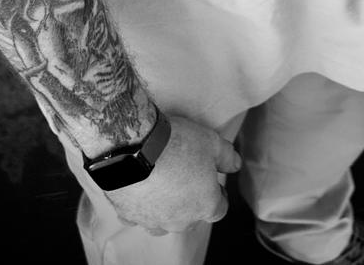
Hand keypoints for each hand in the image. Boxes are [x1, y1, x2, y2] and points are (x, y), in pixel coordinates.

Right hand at [108, 115, 240, 232]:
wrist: (134, 148)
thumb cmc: (178, 144)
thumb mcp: (212, 142)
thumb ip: (227, 157)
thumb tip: (235, 165)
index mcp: (205, 205)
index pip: (219, 209)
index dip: (219, 195)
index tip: (214, 182)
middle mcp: (180, 221)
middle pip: (192, 217)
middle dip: (193, 200)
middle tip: (188, 176)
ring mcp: (152, 221)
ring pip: (164, 220)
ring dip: (167, 206)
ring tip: (164, 181)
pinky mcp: (128, 216)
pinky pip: (138, 216)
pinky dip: (141, 204)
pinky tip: (141, 187)